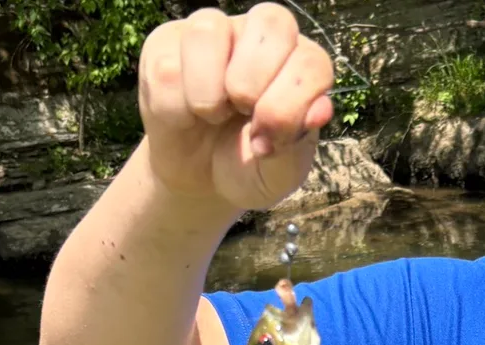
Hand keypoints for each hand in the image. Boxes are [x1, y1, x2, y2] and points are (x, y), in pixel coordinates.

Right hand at [137, 3, 334, 210]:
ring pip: (208, 32)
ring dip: (208, 95)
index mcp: (298, 63)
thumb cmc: (248, 168)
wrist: (201, 182)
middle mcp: (259, 35)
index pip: (312, 62)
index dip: (291, 106)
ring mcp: (212, 32)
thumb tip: (318, 111)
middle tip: (243, 116)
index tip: (269, 142)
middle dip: (254, 85)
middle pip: (272, 22)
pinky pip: (167, 68)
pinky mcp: (166, 44)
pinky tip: (184, 116)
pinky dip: (175, 109)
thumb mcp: (279, 172)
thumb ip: (299, 143)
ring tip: (212, 115)